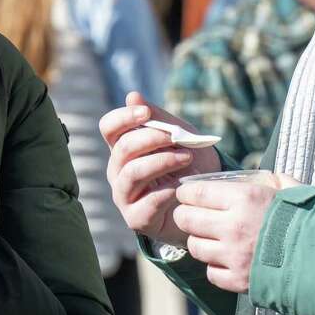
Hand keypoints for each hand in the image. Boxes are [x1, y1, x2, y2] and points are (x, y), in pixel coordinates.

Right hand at [100, 91, 222, 245]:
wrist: (206, 203)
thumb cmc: (188, 165)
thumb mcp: (179, 136)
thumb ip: (158, 118)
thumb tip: (132, 95)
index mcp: (123, 148)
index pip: (109, 127)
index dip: (124, 117)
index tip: (146, 113)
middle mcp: (118, 171)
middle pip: (122, 149)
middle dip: (151, 139)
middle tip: (178, 138)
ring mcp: (124, 195)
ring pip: (132, 173)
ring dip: (162, 162)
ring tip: (186, 158)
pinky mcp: (136, 218)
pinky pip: (147, 202)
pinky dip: (168, 191)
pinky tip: (184, 186)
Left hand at [172, 176, 294, 291]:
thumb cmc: (308, 218)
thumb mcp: (286, 187)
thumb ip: (261, 181)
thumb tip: (245, 177)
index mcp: (243, 199)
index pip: (192, 193)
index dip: (187, 194)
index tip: (189, 195)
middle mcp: (232, 226)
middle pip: (185, 219)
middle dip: (187, 216)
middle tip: (195, 216)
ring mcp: (233, 255)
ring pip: (194, 247)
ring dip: (201, 242)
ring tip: (215, 239)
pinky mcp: (238, 280)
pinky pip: (210, 272)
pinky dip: (216, 268)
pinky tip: (228, 261)